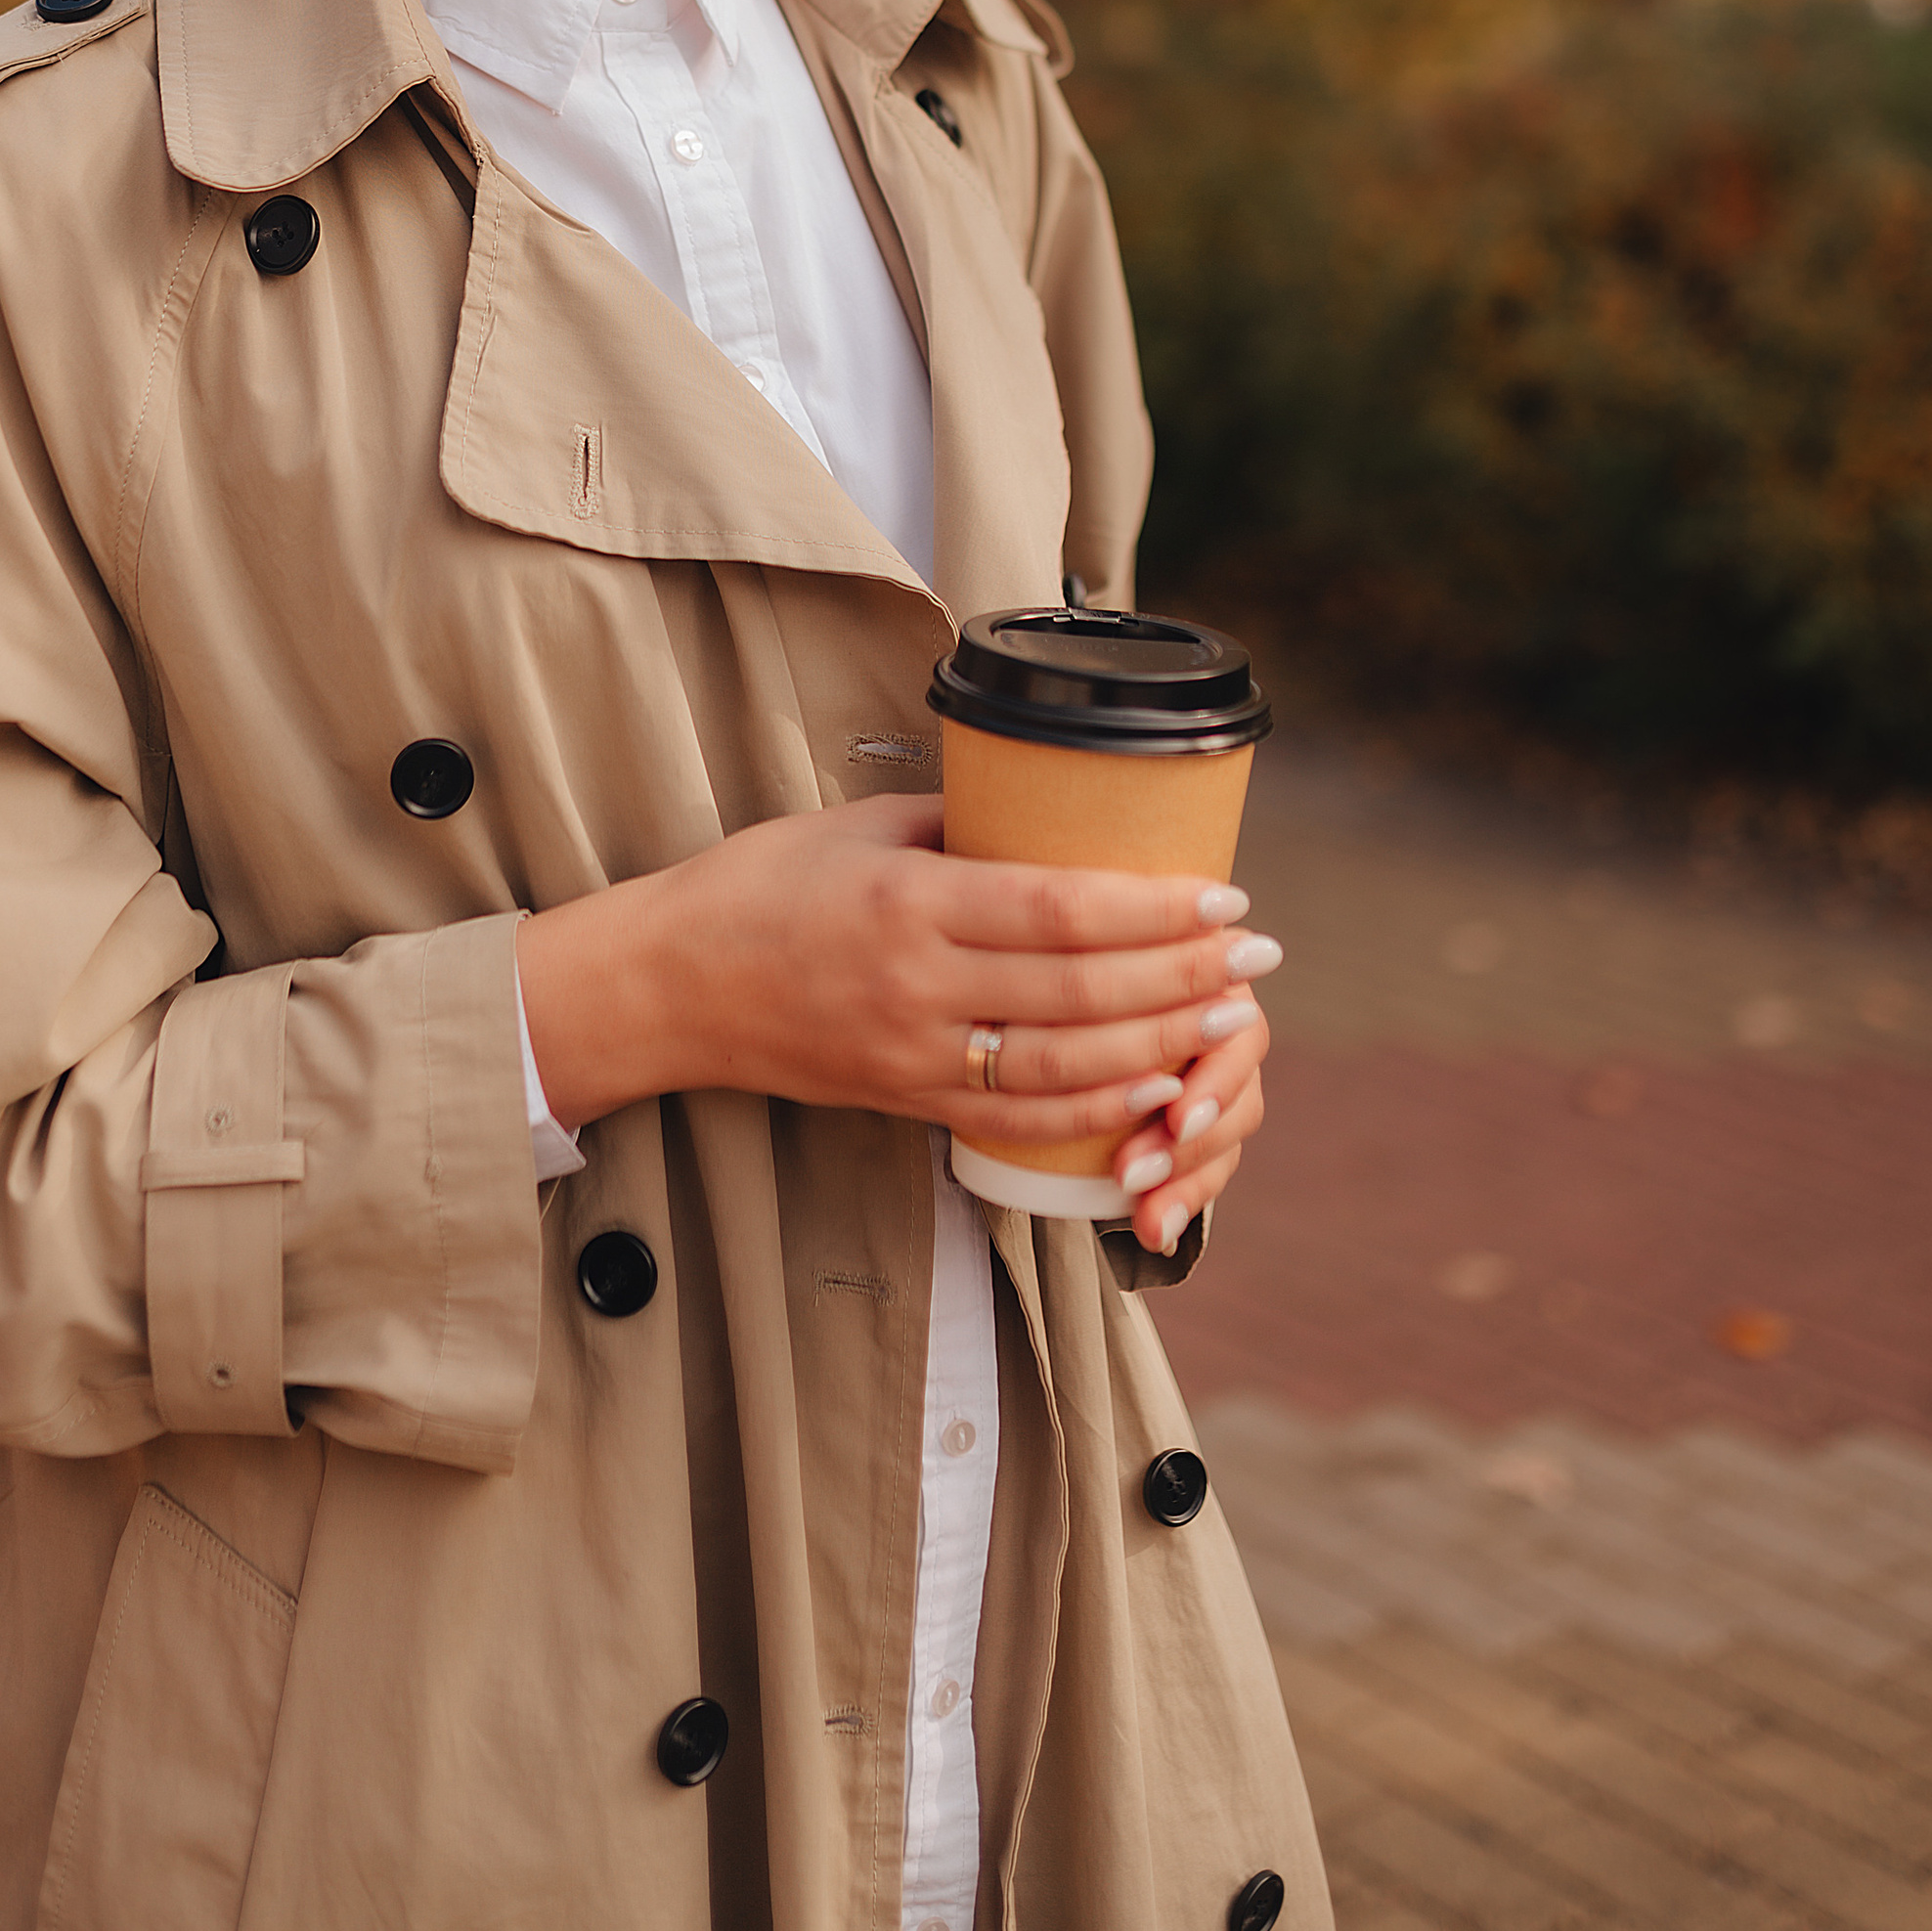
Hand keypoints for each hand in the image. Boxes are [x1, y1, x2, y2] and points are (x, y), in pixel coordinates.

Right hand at [515, 799, 1277, 1257]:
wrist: (675, 985)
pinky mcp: (910, 1100)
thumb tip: (1059, 815)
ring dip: (1163, 1042)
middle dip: (1186, 976)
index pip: (1060, 912)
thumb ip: (963, 824)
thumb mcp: (864, 824)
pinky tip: (1156, 1080)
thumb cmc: (765, 884)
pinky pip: (1024, 1115)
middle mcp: (920, 989)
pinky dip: (1100, 1104)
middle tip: (1256, 955)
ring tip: (1230, 1014)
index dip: (1155, 911)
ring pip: (1068, 1064)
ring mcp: (916, 1055)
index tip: (1223, 895)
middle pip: (1083, 992)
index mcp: (909, 904)